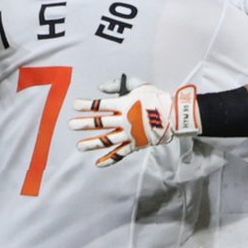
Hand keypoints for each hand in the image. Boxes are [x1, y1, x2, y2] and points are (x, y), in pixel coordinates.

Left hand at [69, 76, 199, 166]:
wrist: (175, 116)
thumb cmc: (156, 98)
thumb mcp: (139, 84)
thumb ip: (118, 84)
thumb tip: (100, 88)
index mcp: (124, 104)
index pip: (100, 105)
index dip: (86, 105)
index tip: (75, 105)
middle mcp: (124, 120)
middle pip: (100, 123)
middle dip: (84, 124)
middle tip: (71, 125)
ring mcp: (129, 134)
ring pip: (107, 140)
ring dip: (92, 143)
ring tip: (79, 146)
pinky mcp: (136, 145)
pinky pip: (120, 154)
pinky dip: (109, 160)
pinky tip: (97, 163)